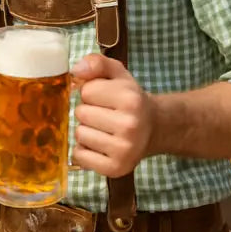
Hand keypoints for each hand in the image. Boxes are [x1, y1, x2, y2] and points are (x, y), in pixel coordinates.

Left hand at [70, 54, 153, 177]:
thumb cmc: (130, 100)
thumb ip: (96, 63)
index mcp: (131, 99)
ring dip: (86, 131)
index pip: (86, 91)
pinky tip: (99, 145)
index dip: (91, 92)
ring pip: (79, 134)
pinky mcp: (116, 168)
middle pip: (81, 113)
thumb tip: (75, 70)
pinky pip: (79, 156)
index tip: (104, 98)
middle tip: (104, 114)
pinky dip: (84, 150)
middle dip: (87, 111)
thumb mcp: (117, 74)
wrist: (154, 129)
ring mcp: (124, 149)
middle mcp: (130, 125)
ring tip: (103, 129)